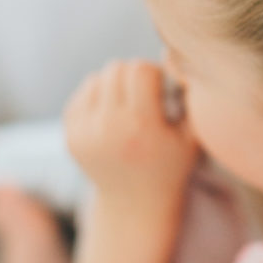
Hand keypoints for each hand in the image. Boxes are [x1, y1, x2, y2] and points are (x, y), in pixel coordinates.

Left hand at [63, 60, 198, 202]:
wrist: (134, 206)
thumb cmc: (170, 166)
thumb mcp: (192, 135)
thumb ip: (190, 97)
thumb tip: (175, 56)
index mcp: (140, 126)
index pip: (140, 69)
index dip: (155, 74)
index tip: (162, 90)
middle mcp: (107, 128)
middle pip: (117, 67)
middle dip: (133, 75)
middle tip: (145, 95)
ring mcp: (84, 133)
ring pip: (98, 77)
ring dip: (115, 84)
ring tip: (128, 105)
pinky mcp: (69, 135)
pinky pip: (83, 93)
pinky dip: (98, 96)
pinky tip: (112, 115)